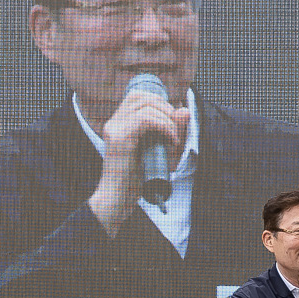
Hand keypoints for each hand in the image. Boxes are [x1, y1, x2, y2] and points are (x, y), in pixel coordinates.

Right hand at [84, 79, 189, 234]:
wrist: (117, 200)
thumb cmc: (135, 180)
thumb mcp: (158, 151)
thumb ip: (171, 130)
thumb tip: (185, 110)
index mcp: (119, 124)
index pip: (138, 97)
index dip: (159, 103)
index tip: (171, 123)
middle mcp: (113, 123)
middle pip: (141, 97)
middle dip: (165, 109)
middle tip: (174, 131)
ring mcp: (114, 129)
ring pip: (145, 106)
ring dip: (167, 120)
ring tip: (173, 139)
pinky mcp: (119, 138)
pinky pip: (145, 119)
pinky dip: (164, 126)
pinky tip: (170, 141)